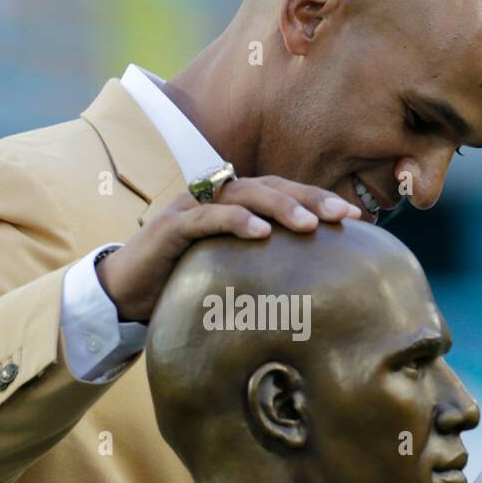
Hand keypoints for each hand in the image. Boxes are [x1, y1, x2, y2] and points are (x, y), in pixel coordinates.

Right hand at [96, 175, 358, 322]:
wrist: (124, 295)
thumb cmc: (180, 286)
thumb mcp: (230, 275)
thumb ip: (262, 270)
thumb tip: (312, 291)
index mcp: (233, 204)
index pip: (282, 194)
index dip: (318, 200)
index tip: (357, 219)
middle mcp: (215, 196)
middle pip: (270, 187)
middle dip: (310, 199)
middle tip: (344, 216)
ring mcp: (192, 207)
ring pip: (243, 195)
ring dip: (279, 207)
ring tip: (309, 225)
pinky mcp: (171, 225)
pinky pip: (208, 217)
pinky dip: (235, 220)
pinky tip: (261, 232)